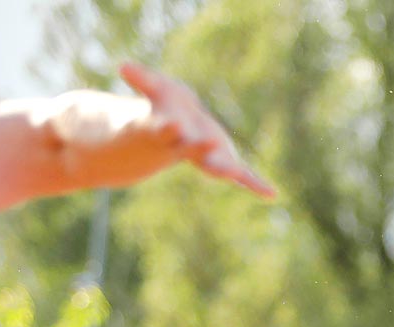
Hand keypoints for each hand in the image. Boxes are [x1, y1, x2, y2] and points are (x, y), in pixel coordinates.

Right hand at [118, 62, 275, 198]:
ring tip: (234, 173)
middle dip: (198, 147)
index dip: (167, 128)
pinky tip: (271, 194)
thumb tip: (122, 65)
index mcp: (165, 130)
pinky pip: (239, 175)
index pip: (164, 130)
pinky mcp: (221, 161)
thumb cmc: (164, 105)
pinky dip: (253, 183)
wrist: (176, 130)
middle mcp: (183, 147)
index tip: (171, 124)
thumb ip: (141, 79)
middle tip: (210, 142)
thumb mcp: (154, 88)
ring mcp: (203, 156)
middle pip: (190, 150)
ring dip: (224, 169)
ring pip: (213, 166)